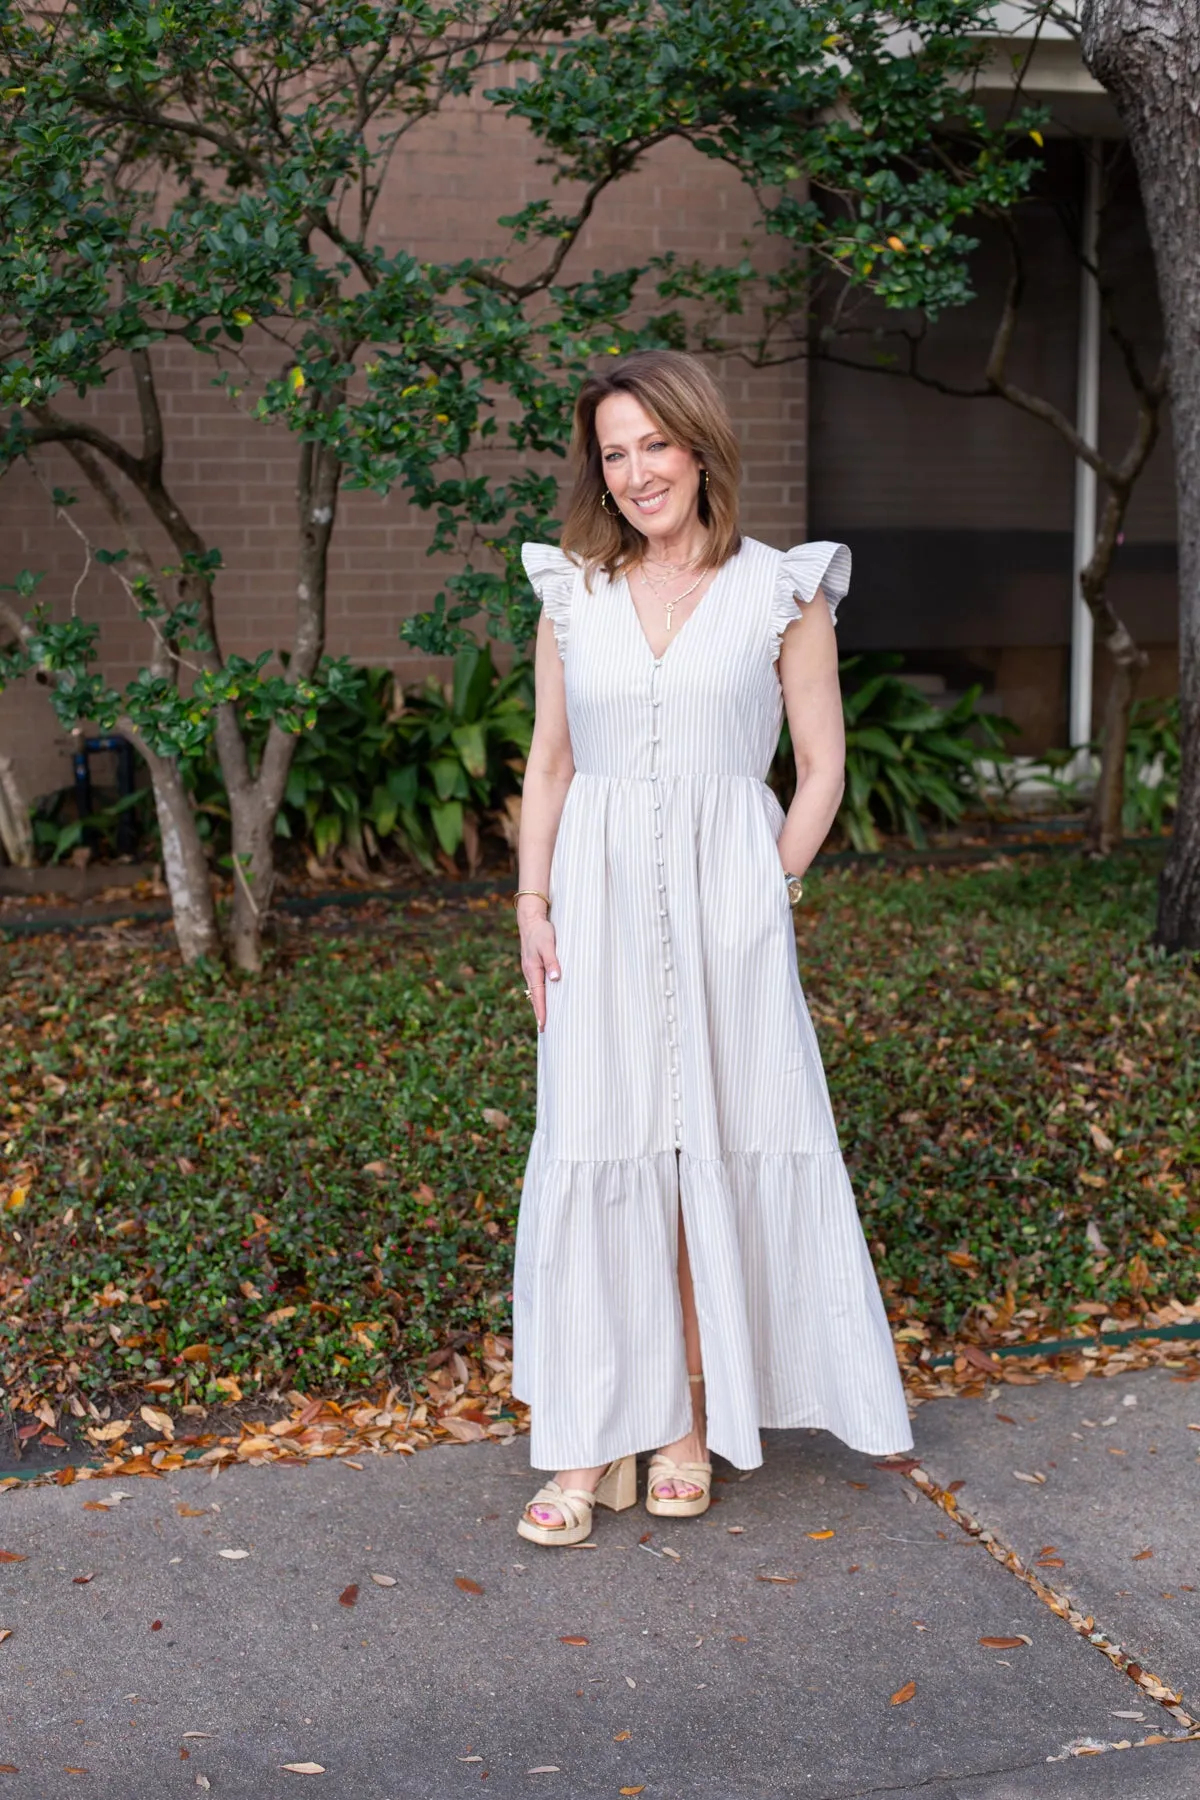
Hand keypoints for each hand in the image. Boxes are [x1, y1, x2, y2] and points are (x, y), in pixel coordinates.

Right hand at [518, 902, 559, 1031]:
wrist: (531, 920)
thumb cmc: (541, 932)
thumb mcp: (548, 944)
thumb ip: (552, 962)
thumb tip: (556, 979)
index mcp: (532, 969)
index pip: (538, 995)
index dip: (541, 1011)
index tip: (543, 1026)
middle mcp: (530, 972)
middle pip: (535, 998)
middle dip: (539, 1013)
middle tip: (544, 1031)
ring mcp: (530, 970)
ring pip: (536, 992)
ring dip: (540, 1005)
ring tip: (546, 1021)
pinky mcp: (533, 967)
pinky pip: (537, 985)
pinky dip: (541, 996)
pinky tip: (546, 1000)